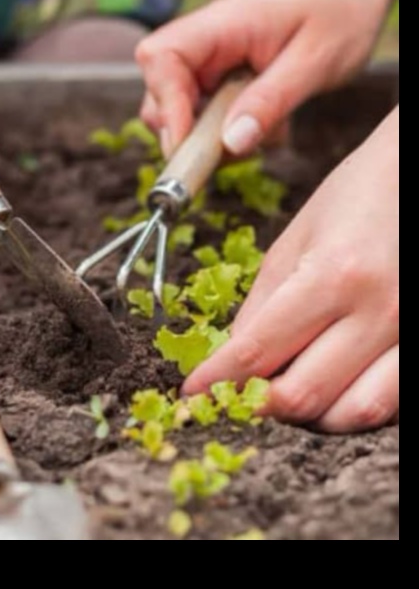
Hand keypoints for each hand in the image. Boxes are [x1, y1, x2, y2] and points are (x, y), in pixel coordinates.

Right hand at [137, 0, 385, 158]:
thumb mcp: (315, 62)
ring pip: (178, 112)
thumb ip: (272, 101)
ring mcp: (208, 64)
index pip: (161, 57)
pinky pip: (204, 120)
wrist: (347, 3)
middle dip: (186, 131)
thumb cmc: (336, 20)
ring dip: (213, 139)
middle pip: (159, 92)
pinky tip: (269, 126)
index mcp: (220, 24)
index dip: (166, 104)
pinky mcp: (218, 83)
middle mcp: (204, 42)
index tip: (186, 144)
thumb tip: (230, 143)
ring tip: (266, 132)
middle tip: (231, 152)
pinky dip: (230, 137)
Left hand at [185, 109, 398, 432]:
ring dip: (309, 415)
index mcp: (333, 275)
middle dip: (258, 404)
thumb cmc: (357, 196)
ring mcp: (410, 333)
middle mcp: (377, 312)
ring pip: (351, 414)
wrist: (414, 173)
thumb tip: (231, 354)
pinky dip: (352, 406)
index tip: (192, 392)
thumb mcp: (296, 236)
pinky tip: (331, 386)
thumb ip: (262, 301)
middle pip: (302, 395)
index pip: (258, 351)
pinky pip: (390, 403)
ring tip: (285, 391)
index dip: (217, 380)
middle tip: (236, 395)